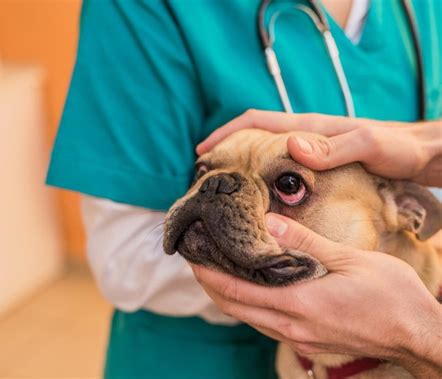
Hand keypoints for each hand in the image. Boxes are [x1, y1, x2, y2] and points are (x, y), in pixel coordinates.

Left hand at [191, 213, 441, 377]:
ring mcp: (298, 337)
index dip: (208, 274)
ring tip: (214, 270)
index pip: (236, 290)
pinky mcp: (307, 341)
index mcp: (299, 303)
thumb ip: (305, 242)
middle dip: (209, 284)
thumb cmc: (391, 295)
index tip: (191, 257)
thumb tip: (268, 223)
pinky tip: (248, 288)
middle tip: (195, 259)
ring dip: (225, 295)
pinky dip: (246, 305)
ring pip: (247, 317)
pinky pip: (264, 323)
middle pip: (233, 306)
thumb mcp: (349, 259)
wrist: (417, 334)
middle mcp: (291, 325)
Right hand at [196, 110, 441, 186]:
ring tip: (227, 196)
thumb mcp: (367, 145)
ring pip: (265, 157)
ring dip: (244, 170)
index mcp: (307, 129)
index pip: (256, 122)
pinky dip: (265, 182)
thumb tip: (292, 146)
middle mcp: (303, 139)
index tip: (203, 149)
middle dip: (228, 153)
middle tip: (208, 180)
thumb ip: (333, 146)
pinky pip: (282, 172)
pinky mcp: (318, 169)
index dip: (226, 132)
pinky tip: (263, 203)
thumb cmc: (397, 147)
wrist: (420, 154)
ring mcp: (310, 153)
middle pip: (254, 139)